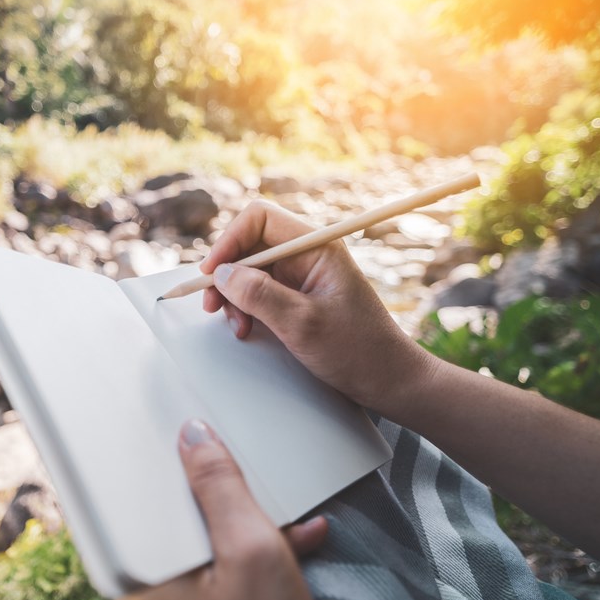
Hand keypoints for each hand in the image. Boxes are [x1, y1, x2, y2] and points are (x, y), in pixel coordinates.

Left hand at [120, 420, 325, 599]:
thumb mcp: (252, 549)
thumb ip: (221, 488)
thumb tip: (194, 436)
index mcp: (147, 579)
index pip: (140, 503)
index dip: (164, 469)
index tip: (179, 437)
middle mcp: (160, 595)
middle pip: (182, 520)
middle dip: (225, 497)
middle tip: (243, 474)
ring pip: (216, 542)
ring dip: (256, 522)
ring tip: (290, 513)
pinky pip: (237, 567)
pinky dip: (268, 551)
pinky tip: (304, 539)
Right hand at [200, 200, 434, 413]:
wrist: (388, 380)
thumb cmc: (357, 351)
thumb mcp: (302, 324)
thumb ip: (259, 295)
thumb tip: (221, 275)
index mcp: (316, 247)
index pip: (260, 220)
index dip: (230, 241)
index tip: (212, 273)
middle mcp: (307, 255)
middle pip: (250, 245)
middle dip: (227, 274)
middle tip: (212, 305)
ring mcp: (302, 276)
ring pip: (249, 270)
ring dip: (233, 295)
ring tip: (236, 326)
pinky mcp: (297, 297)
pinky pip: (259, 291)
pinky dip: (245, 307)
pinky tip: (246, 328)